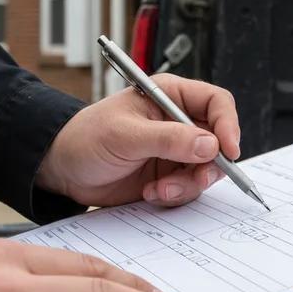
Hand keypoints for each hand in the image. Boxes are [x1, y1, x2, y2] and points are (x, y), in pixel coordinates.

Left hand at [38, 75, 240, 207]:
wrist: (64, 170)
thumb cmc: (86, 138)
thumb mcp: (126, 135)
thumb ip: (169, 139)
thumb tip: (211, 145)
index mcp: (171, 96)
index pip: (216, 103)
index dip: (228, 124)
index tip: (229, 150)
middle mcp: (179, 122)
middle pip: (219, 141)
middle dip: (209, 165)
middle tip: (194, 179)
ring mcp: (177, 151)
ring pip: (207, 169)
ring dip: (188, 184)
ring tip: (160, 189)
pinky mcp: (170, 174)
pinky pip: (190, 188)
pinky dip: (175, 195)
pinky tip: (152, 193)